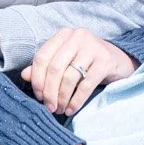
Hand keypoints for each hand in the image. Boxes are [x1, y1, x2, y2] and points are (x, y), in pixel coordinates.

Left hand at [22, 27, 136, 115]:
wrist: (118, 60)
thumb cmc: (86, 62)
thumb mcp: (65, 62)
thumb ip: (44, 67)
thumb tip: (25, 75)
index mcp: (64, 35)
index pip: (42, 57)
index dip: (37, 80)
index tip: (38, 96)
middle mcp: (78, 36)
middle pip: (55, 68)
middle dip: (49, 92)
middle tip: (49, 107)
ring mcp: (93, 47)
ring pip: (69, 78)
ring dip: (62, 98)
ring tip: (61, 109)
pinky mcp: (105, 60)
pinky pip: (86, 85)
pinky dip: (76, 100)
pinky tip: (71, 108)